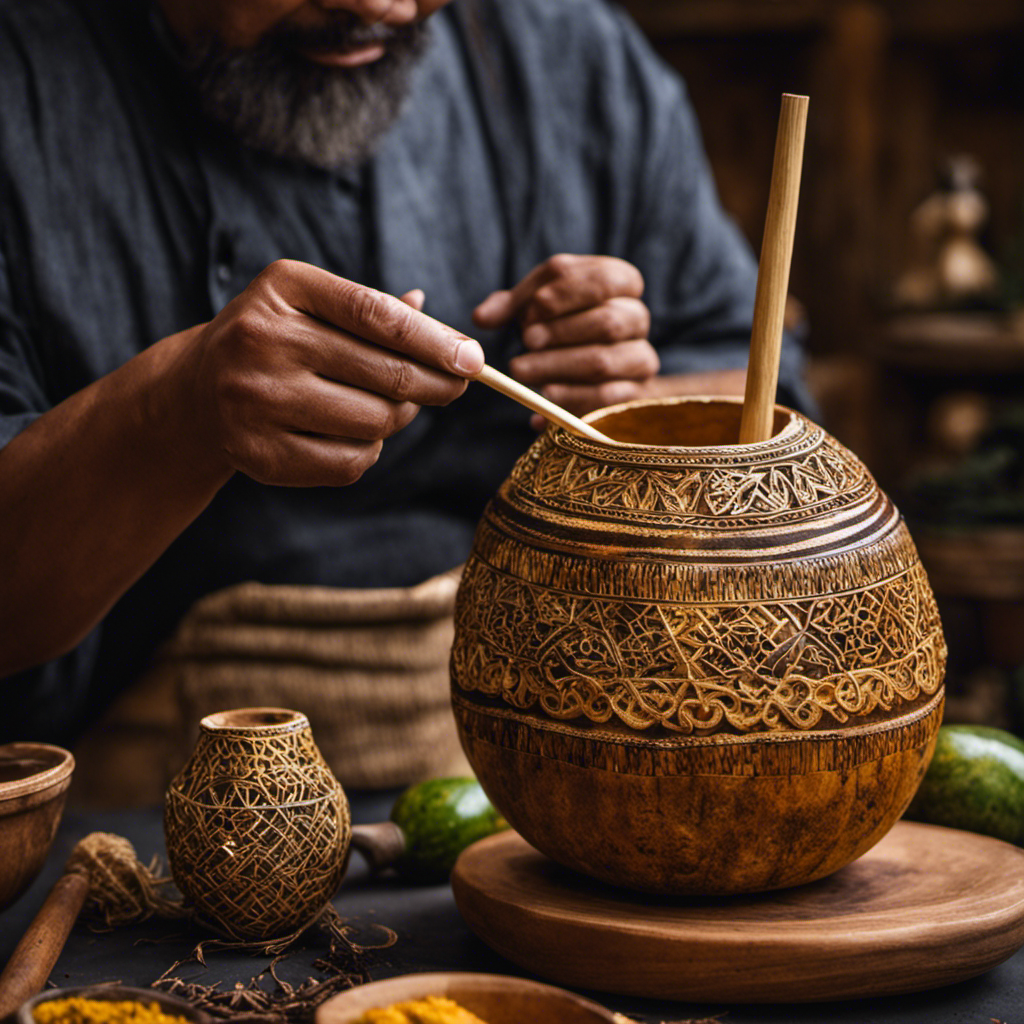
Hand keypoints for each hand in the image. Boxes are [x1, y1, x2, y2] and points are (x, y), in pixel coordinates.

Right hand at [175, 260, 482, 486]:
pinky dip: (370, 450)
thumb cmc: (278, 339)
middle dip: (436, 384)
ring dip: (399, 418)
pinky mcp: (258, 453)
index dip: (436, 341)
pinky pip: (350, 462)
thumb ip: (376, 312)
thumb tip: (446, 331)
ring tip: (391, 406)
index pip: (378, 315)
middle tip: (455, 387)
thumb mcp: (315, 305)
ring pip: (375, 422)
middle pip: (386, 374)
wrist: (198, 390)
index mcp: (284, 288)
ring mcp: (255, 400)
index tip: (475, 360)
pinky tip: (356, 433)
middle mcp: (262, 339)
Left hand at [473, 254, 658, 425]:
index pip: (603, 280)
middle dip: (560, 332)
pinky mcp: (634, 395)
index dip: (565, 295)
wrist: (601, 375)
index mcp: (622, 283)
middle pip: (607, 321)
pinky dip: (570, 397)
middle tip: (526, 342)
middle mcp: (638, 318)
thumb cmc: (564, 327)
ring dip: (556, 366)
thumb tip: (482, 318)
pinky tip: (544, 396)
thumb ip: (511, 306)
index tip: (529, 312)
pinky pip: (604, 398)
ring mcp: (640, 358)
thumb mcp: (538, 307)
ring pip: (602, 361)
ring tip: (521, 371)